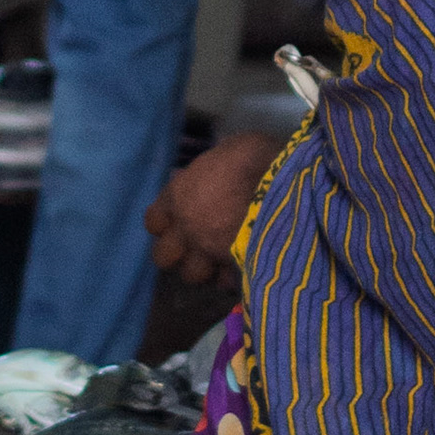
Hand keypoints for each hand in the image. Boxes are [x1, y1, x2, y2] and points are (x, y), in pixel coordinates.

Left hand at [144, 131, 278, 285]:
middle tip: (194, 247)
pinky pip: (225, 282)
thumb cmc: (252, 157)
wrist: (282, 182)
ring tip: (218, 260)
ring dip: (203, 268)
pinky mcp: (232, 266)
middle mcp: (186, 228)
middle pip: (163, 257)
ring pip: (192, 275)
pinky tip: (242, 268)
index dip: (164, 224)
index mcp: (178, 196)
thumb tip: (214, 176)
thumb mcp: (224, 153)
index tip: (177, 221)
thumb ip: (210, 173)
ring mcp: (208, 250)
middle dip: (177, 254)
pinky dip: (232, 277)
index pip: (153, 221)